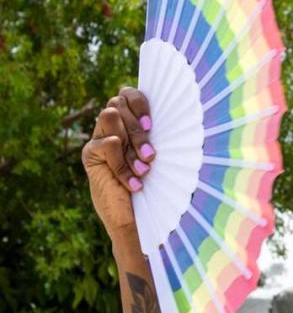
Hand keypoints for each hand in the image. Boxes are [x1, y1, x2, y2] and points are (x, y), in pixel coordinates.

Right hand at [82, 87, 154, 242]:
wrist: (136, 218)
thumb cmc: (156, 187)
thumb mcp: (162, 159)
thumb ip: (160, 137)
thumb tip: (182, 117)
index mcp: (130, 122)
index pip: (128, 94)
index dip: (139, 103)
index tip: (152, 125)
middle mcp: (112, 126)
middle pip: (118, 103)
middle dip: (138, 130)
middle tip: (151, 156)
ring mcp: (99, 138)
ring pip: (110, 116)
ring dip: (131, 143)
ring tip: (144, 168)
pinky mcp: (90, 154)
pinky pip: (106, 144)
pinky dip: (122, 164)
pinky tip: (134, 183)